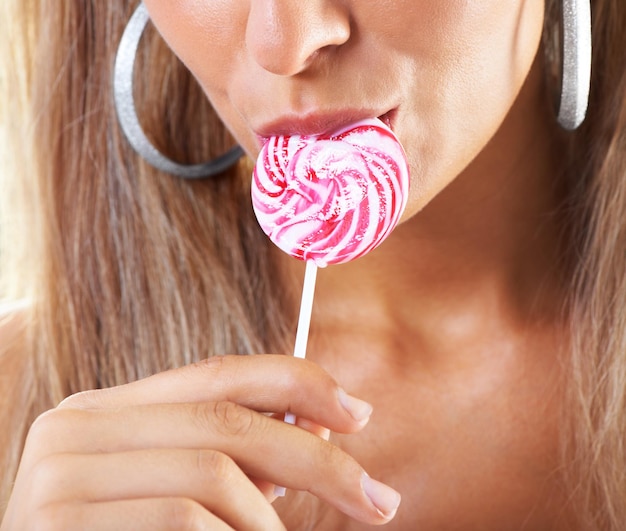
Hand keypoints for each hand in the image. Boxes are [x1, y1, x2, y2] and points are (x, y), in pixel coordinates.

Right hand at [1, 355, 400, 529]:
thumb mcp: (172, 489)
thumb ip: (225, 457)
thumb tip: (315, 435)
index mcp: (103, 409)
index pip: (216, 374)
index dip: (296, 384)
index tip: (357, 413)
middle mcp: (73, 429)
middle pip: (226, 422)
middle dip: (317, 459)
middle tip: (378, 500)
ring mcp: (59, 478)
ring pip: (214, 475)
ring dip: (266, 521)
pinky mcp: (57, 527)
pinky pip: (187, 521)